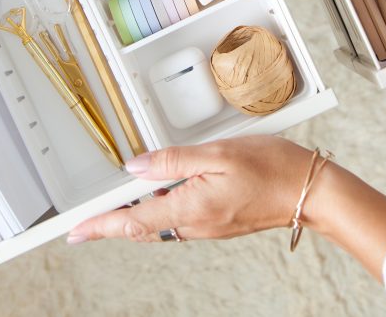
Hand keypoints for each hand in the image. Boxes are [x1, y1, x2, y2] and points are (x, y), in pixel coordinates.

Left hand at [67, 136, 313, 243]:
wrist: (309, 191)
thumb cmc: (272, 168)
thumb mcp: (219, 153)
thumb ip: (173, 161)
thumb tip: (136, 167)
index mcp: (191, 207)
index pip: (133, 221)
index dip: (101, 226)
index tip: (76, 232)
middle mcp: (195, 224)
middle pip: (142, 226)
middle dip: (112, 223)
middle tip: (85, 222)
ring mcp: (207, 226)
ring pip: (159, 223)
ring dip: (135, 216)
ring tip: (115, 204)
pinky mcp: (217, 222)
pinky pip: (178, 219)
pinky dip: (160, 210)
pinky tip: (159, 193)